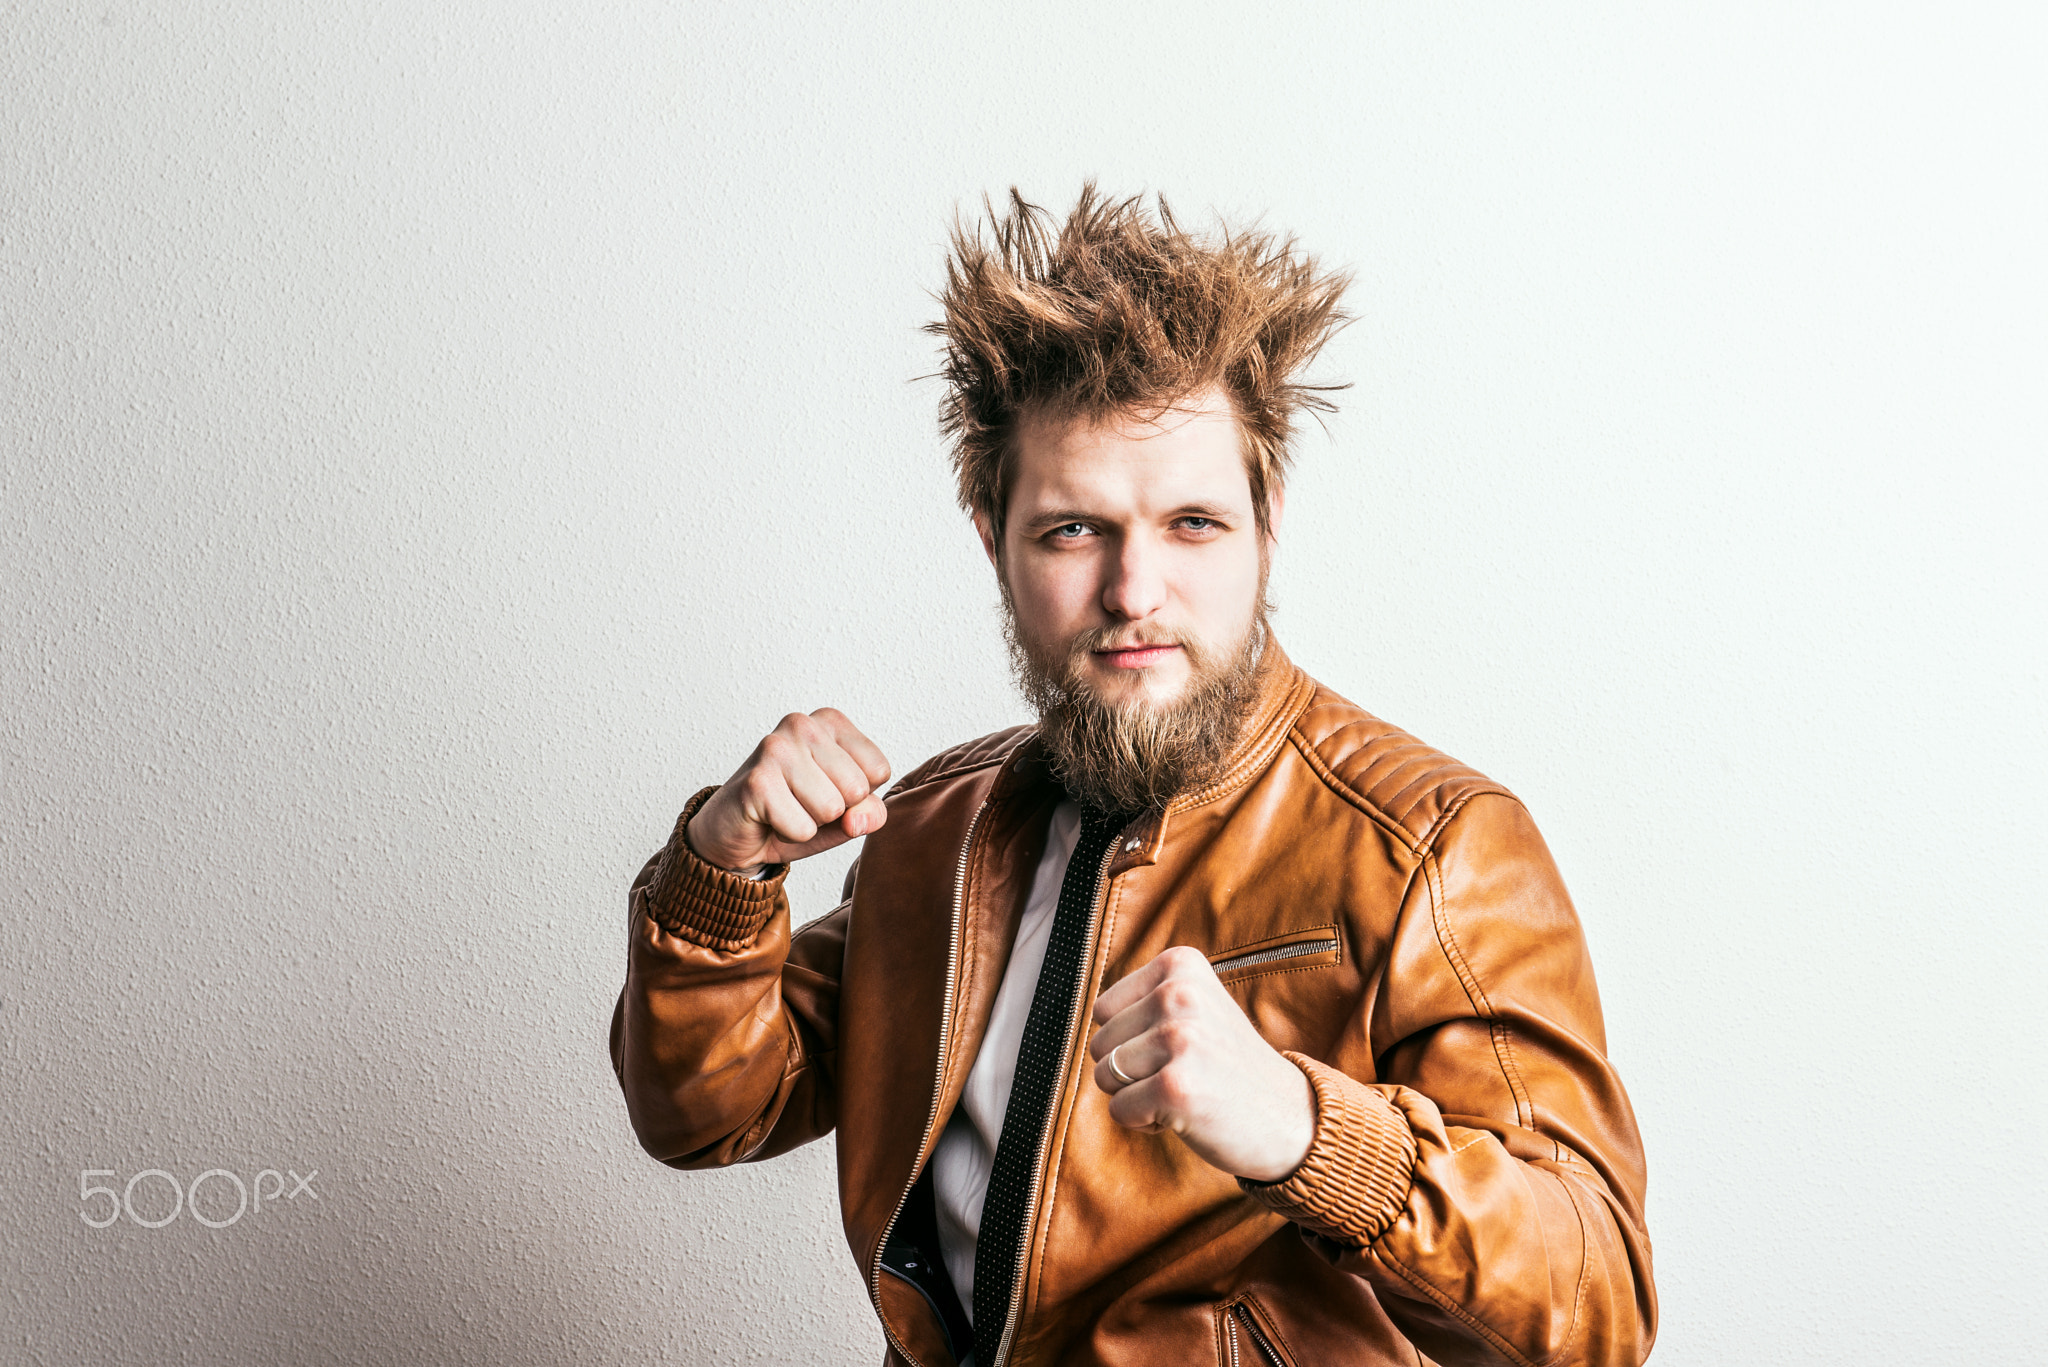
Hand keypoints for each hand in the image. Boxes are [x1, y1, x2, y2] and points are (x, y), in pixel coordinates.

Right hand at [685, 709, 891, 872]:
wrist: (733, 832)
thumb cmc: (794, 814)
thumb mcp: (845, 814)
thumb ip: (869, 813)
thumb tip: (857, 819)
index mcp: (830, 722)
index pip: (879, 770)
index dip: (857, 796)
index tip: (824, 790)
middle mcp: (803, 724)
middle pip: (857, 790)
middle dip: (834, 811)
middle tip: (801, 803)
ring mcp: (776, 748)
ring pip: (832, 809)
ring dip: (811, 823)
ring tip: (786, 809)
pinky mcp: (757, 781)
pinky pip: (803, 828)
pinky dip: (790, 835)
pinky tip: (770, 818)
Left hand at [1088, 946, 1314, 1182]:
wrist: (1292, 1117)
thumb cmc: (1230, 1067)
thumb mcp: (1195, 1008)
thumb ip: (1145, 1000)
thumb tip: (1091, 1013)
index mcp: (1180, 965)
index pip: (1103, 1010)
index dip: (1131, 1039)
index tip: (1178, 1048)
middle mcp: (1178, 993)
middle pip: (1100, 1044)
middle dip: (1132, 1071)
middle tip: (1185, 1074)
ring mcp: (1178, 1038)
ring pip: (1104, 1077)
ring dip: (1137, 1097)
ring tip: (1186, 1091)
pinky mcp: (1175, 1086)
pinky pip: (1119, 1111)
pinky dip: (1144, 1122)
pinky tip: (1186, 1115)